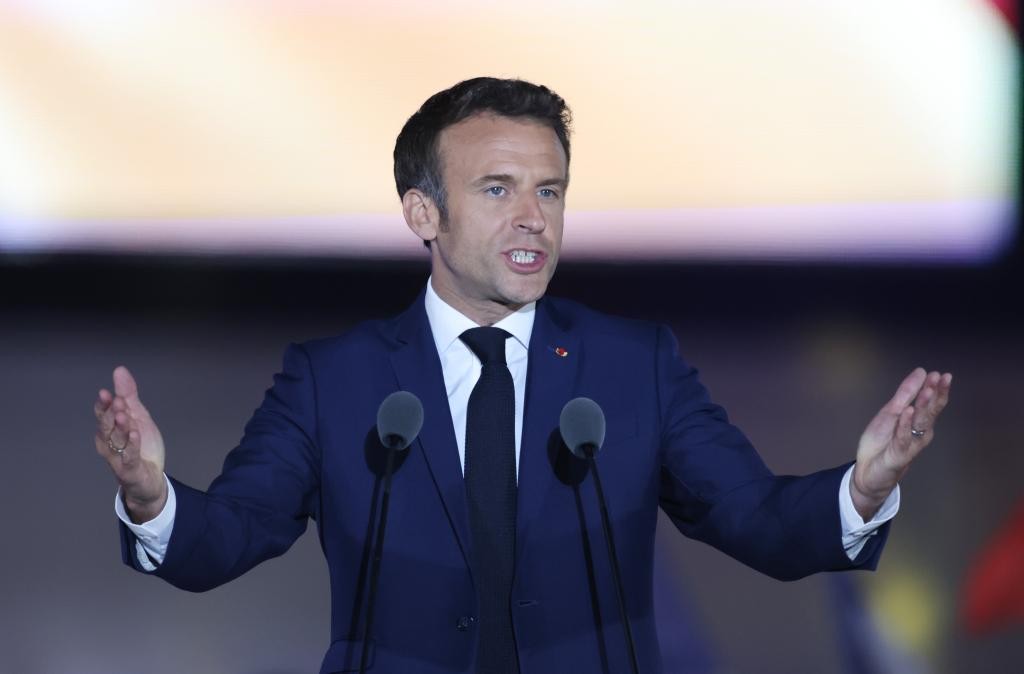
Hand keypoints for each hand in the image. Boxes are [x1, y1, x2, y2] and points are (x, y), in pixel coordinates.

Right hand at [94, 366, 166, 523]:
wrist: (150, 479)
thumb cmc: (141, 447)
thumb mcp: (138, 416)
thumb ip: (128, 395)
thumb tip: (119, 370)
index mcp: (111, 429)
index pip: (103, 415)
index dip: (103, 404)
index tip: (106, 392)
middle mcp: (109, 443)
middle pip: (106, 427)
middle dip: (109, 413)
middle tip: (116, 400)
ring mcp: (118, 458)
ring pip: (115, 441)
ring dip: (119, 428)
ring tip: (123, 415)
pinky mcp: (129, 470)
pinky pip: (129, 456)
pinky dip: (132, 445)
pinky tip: (135, 433)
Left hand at [851, 368, 951, 519]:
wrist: (867, 471)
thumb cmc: (881, 442)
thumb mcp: (890, 413)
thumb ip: (905, 395)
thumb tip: (921, 372)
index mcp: (917, 421)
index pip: (931, 403)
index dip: (937, 389)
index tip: (942, 374)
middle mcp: (919, 433)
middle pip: (930, 411)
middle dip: (935, 394)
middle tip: (942, 378)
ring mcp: (911, 444)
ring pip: (920, 423)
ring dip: (924, 406)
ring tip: (927, 390)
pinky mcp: (899, 455)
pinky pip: (903, 438)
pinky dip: (905, 424)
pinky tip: (908, 411)